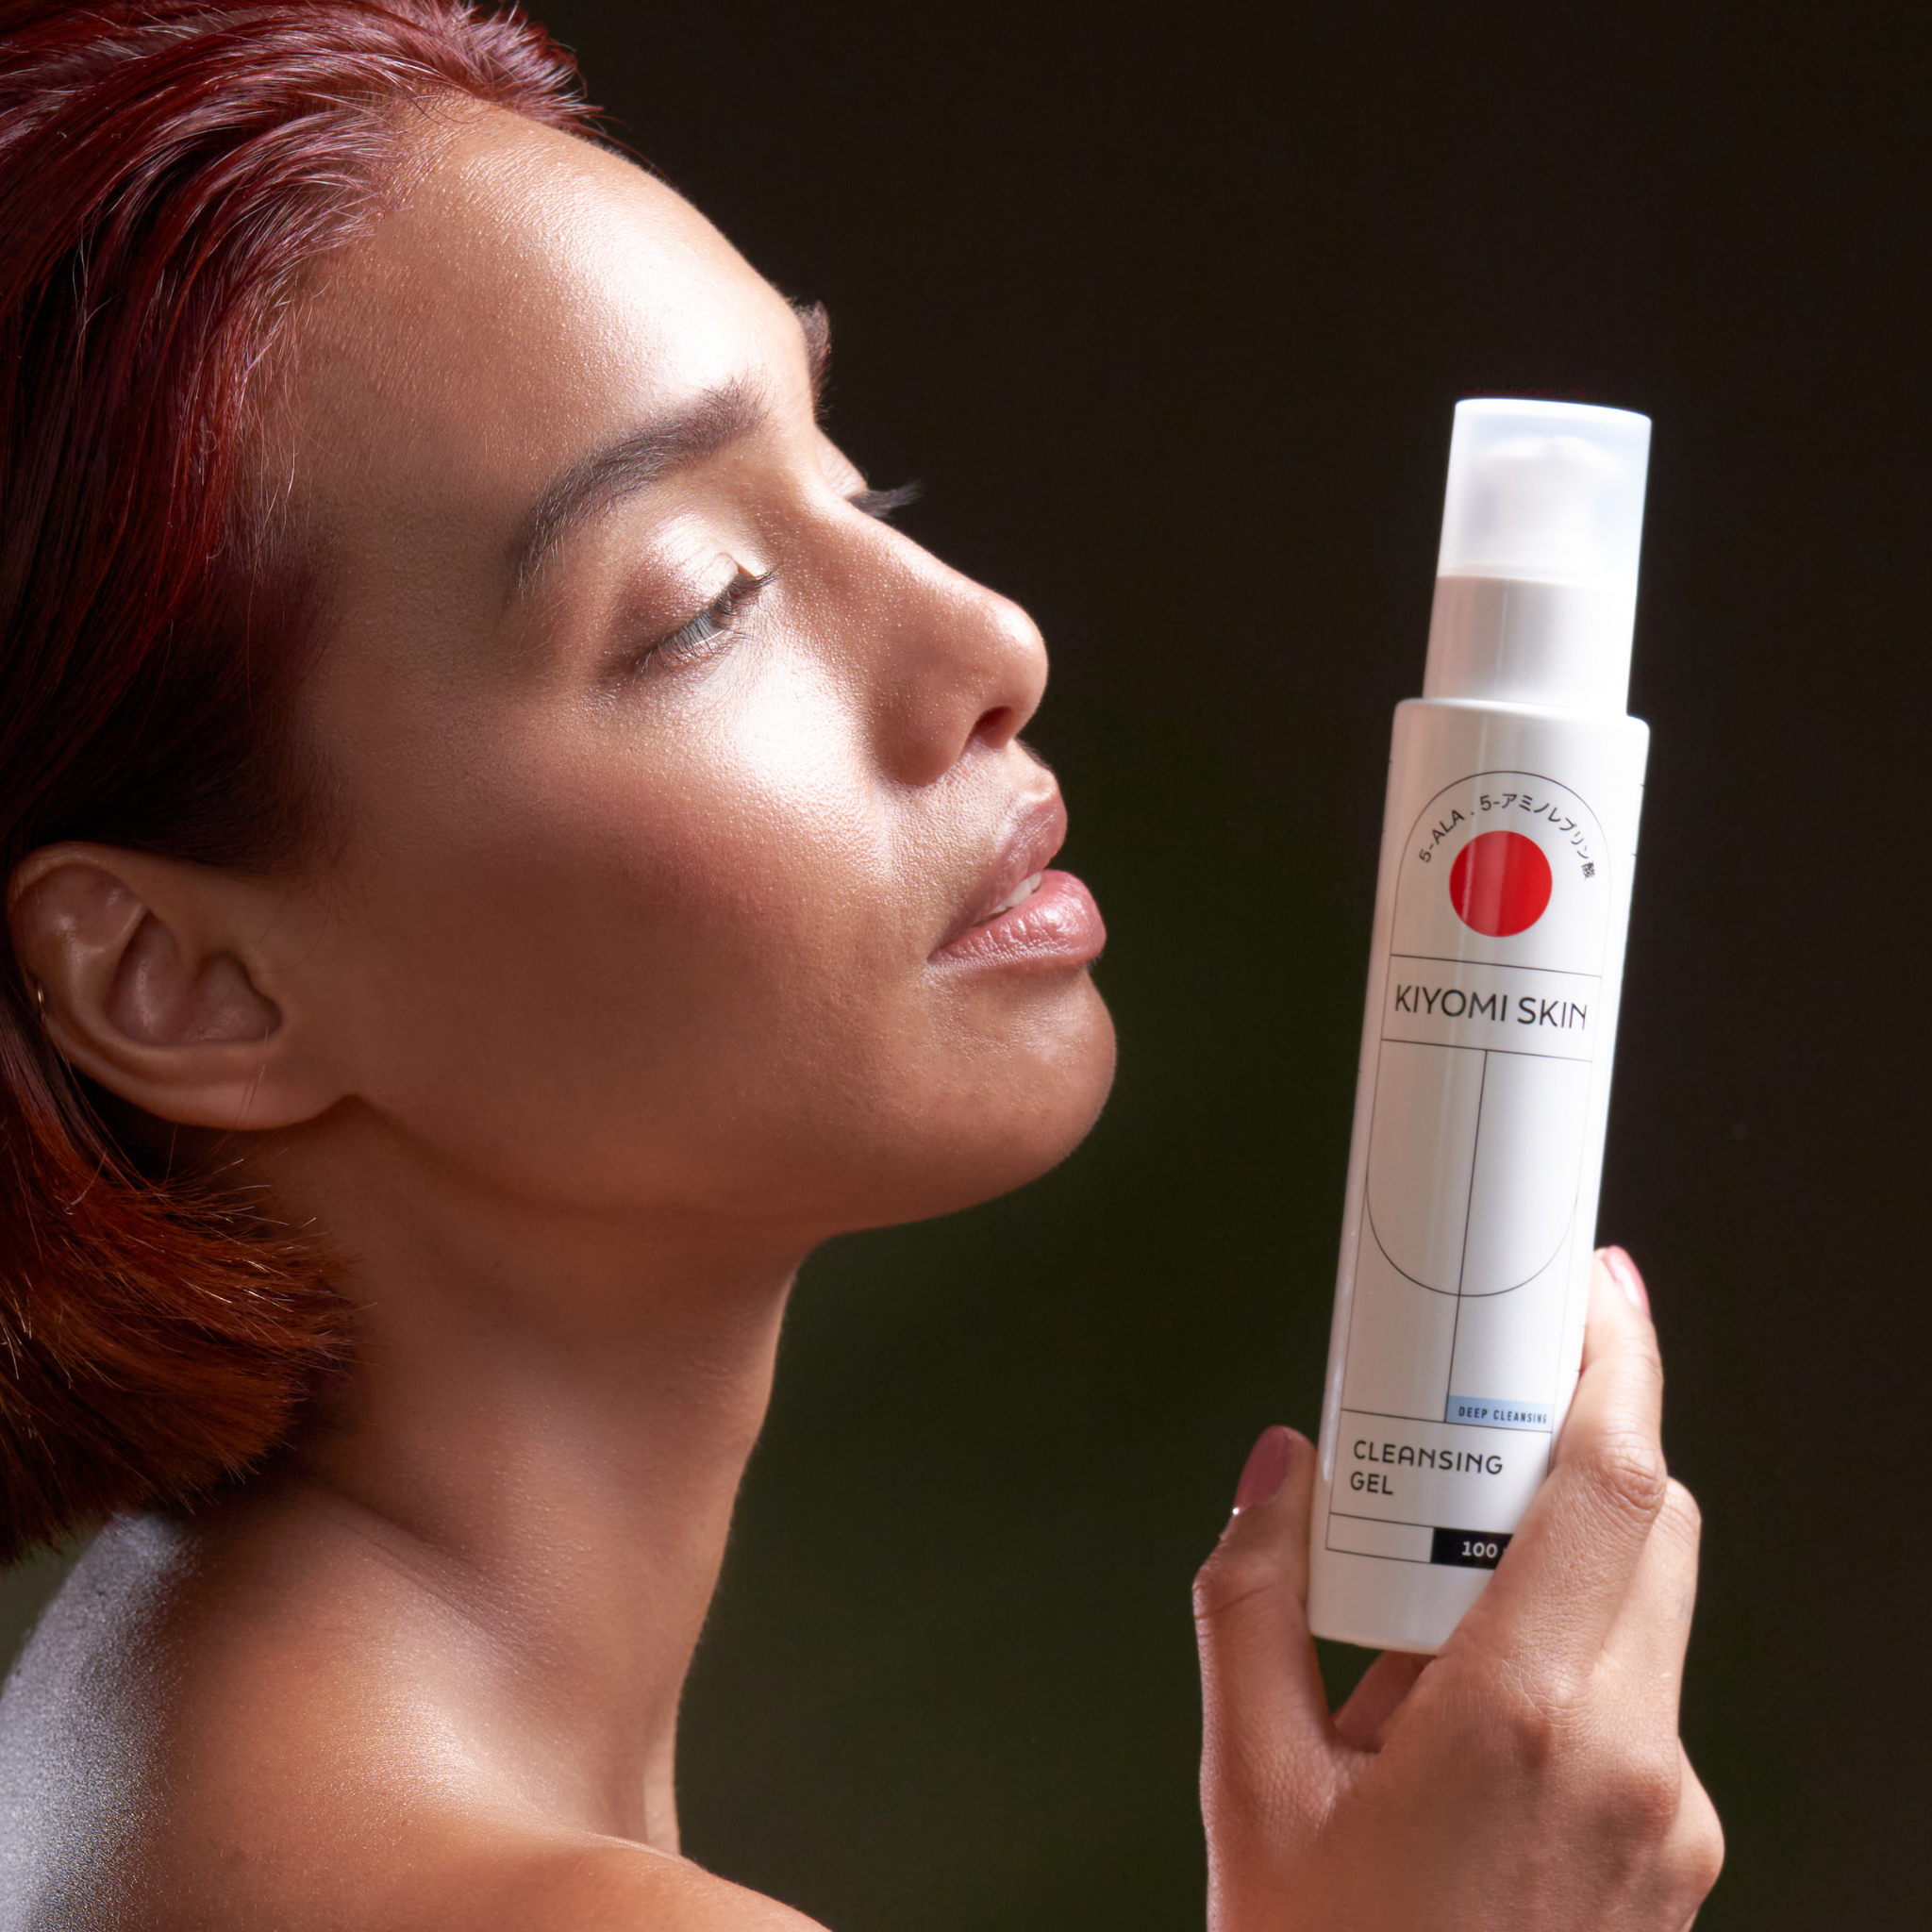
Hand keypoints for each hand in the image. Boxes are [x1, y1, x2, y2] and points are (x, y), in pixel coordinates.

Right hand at [1194, 1249, 1721, 1929]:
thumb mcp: (1248, 1788)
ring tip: (1424, 1605)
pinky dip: (1563, 1647)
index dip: (1621, 1364)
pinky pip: (1634, 1693)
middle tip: (1467, 1424)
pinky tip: (1451, 1704)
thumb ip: (1253, 1602)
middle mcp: (1636, 1764)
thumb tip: (1273, 1476)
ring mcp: (1673, 1818)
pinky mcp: (1677, 1856)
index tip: (1602, 1289)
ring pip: (1645, 1609)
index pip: (1614, 1491)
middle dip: (1571, 1446)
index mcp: (1527, 1725)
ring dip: (1556, 1556)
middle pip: (1647, 1529)